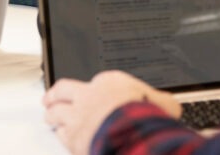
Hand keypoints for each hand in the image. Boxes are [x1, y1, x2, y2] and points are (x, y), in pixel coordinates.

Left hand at [43, 70, 181, 153]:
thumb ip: (161, 101)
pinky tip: (59, 135)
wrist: (130, 131)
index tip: (89, 90)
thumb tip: (170, 104)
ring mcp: (78, 116)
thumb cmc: (144, 115)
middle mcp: (89, 95)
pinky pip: (60, 134)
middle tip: (49, 96)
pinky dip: (59, 134)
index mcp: (110, 82)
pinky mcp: (72, 137)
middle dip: (55, 93)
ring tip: (48, 115)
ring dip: (51, 114)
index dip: (91, 87)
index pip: (95, 81)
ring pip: (56, 112)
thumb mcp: (162, 103)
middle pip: (63, 90)